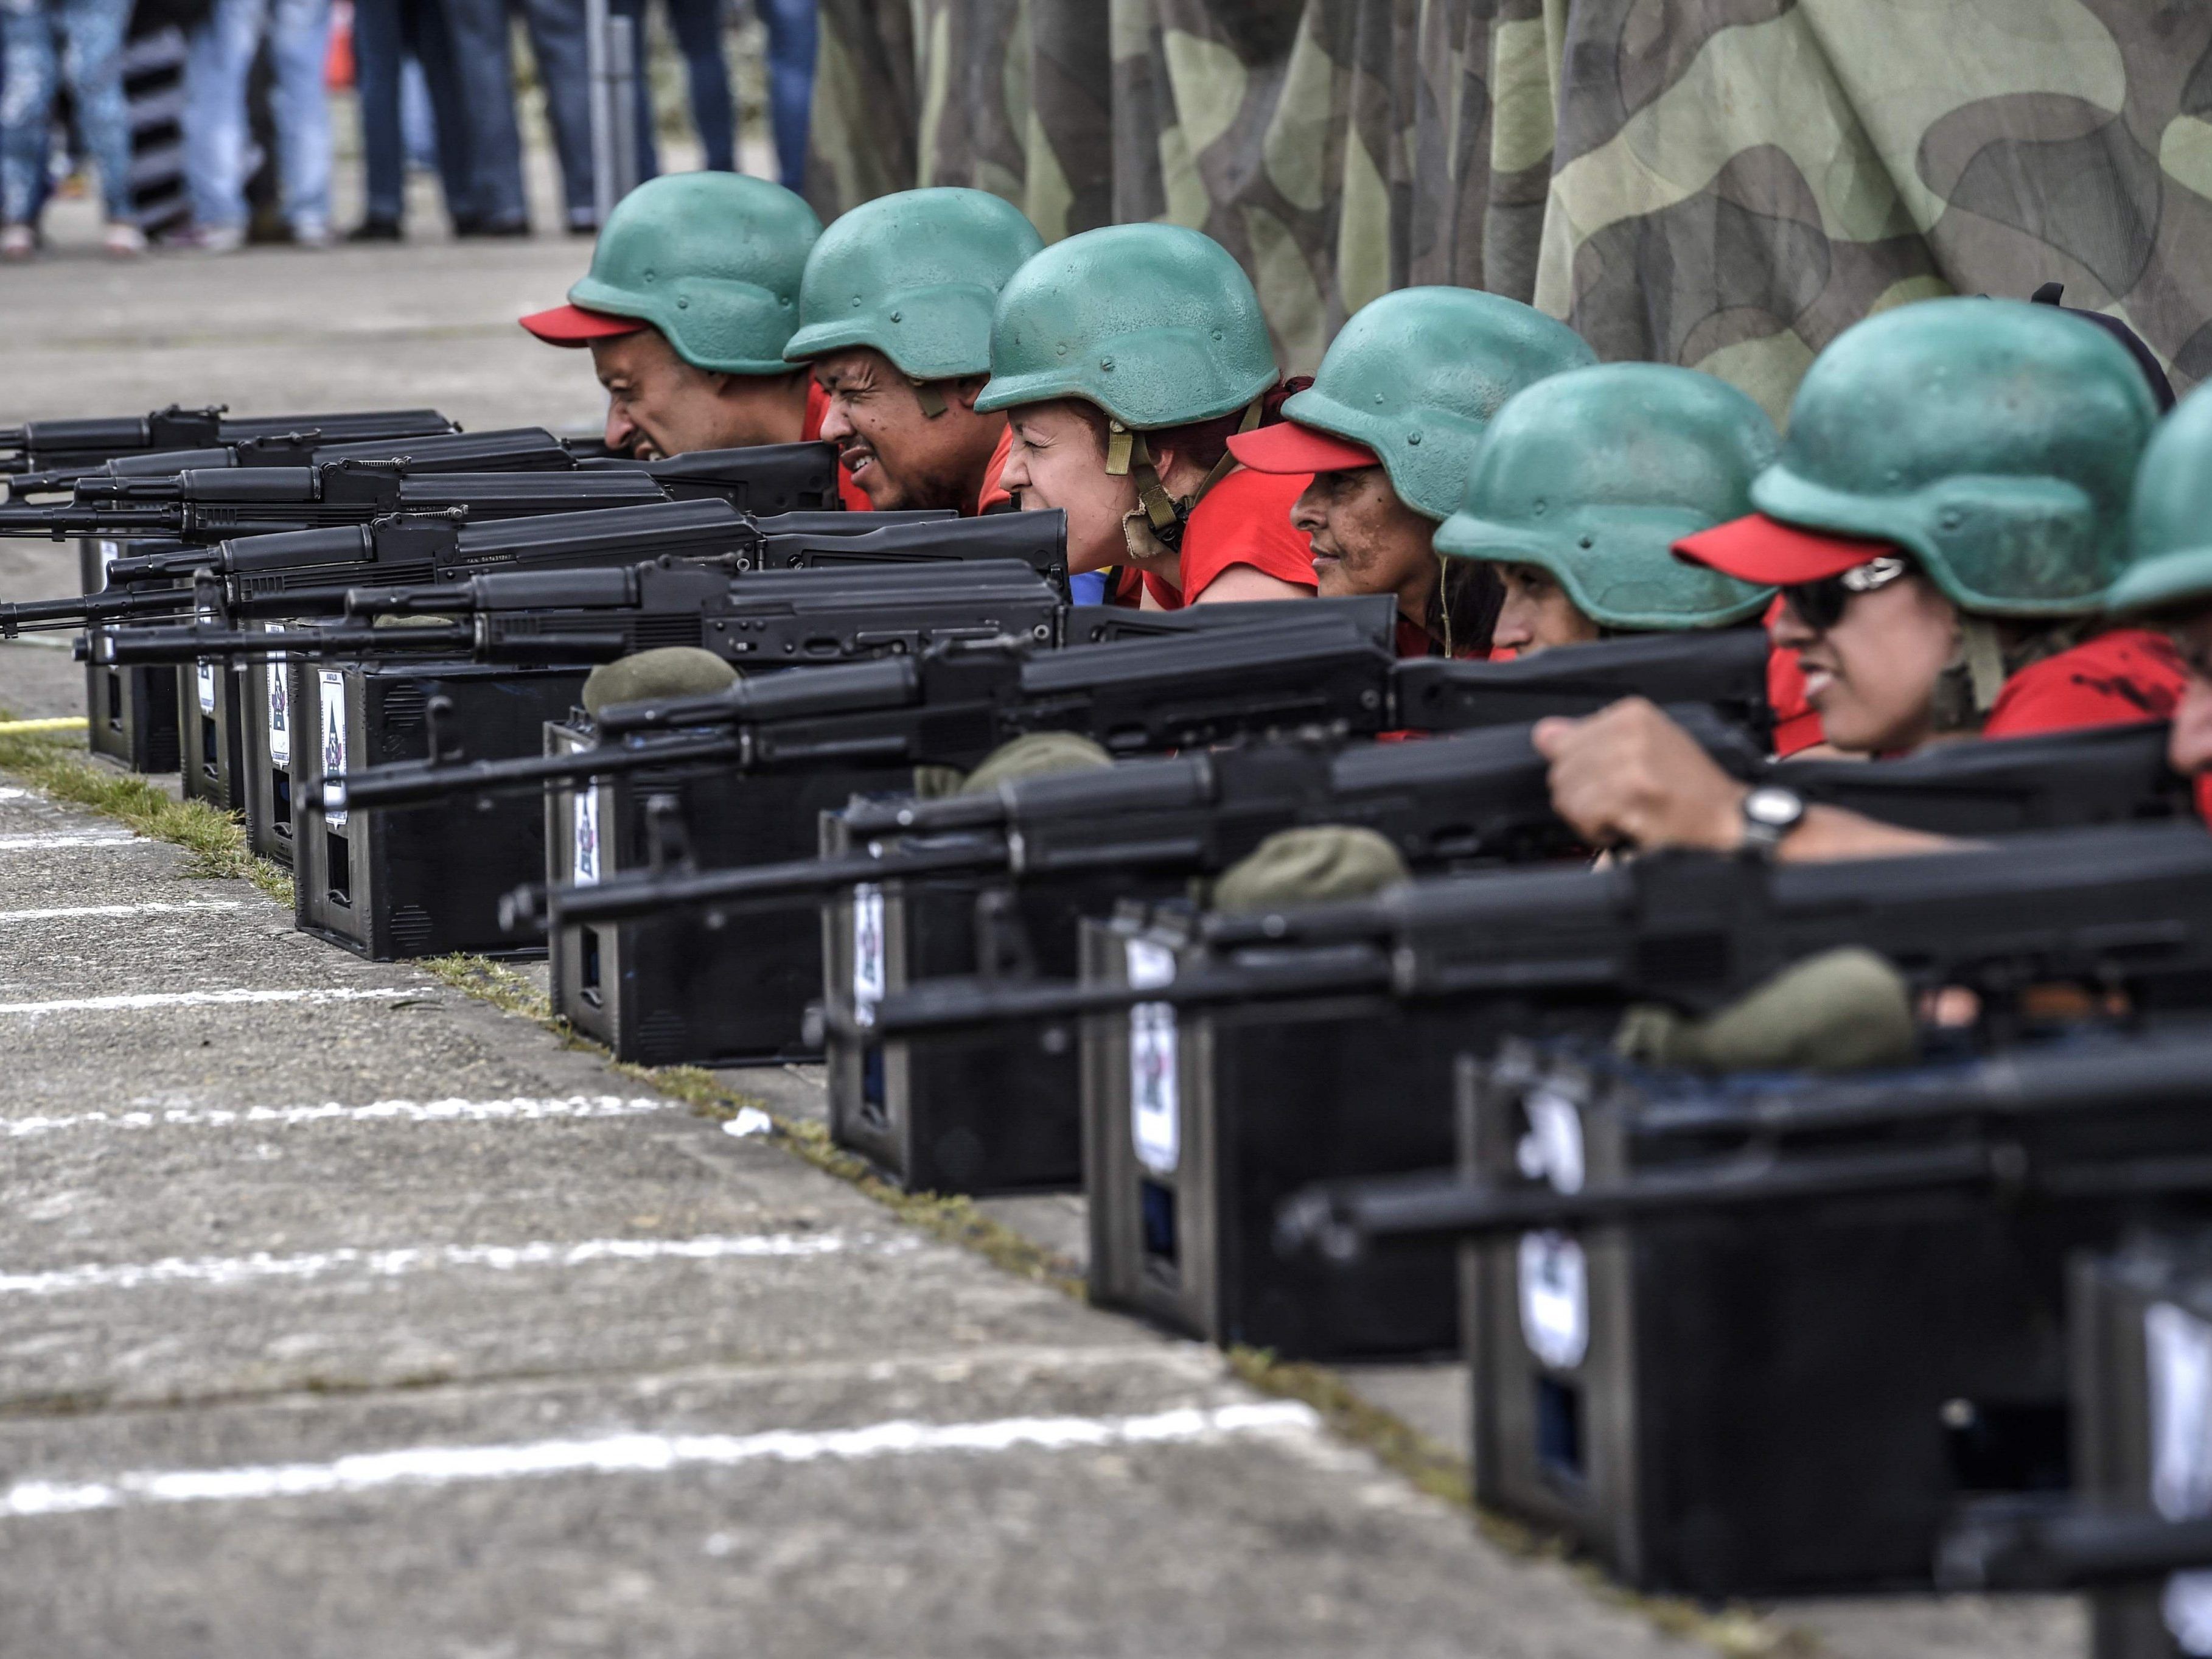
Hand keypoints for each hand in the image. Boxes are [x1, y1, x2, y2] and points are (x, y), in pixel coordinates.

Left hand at [1531, 697, 1748, 851]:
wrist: (1729, 820)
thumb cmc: (1689, 790)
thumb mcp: (1643, 748)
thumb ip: (1591, 739)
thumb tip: (1544, 733)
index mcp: (1631, 712)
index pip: (1561, 741)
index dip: (1581, 774)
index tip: (1612, 783)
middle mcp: (1630, 729)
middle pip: (1561, 770)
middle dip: (1582, 798)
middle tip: (1620, 805)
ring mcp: (1631, 759)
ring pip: (1567, 795)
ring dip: (1590, 818)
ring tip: (1626, 815)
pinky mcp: (1632, 791)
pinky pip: (1583, 814)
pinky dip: (1599, 831)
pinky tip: (1628, 827)